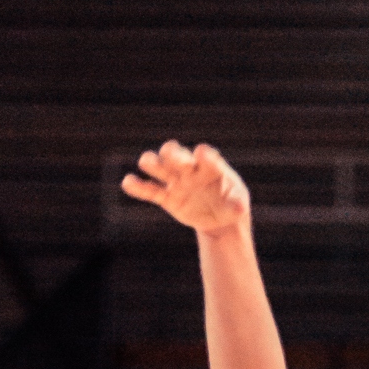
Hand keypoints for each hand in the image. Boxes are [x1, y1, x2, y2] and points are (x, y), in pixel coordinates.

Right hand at [120, 140, 251, 237]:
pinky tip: (128, 182)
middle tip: (169, 152)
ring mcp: (177, 181)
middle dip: (174, 154)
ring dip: (153, 163)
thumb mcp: (238, 204)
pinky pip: (150, 191)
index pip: (207, 157)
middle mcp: (190, 169)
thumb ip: (237, 204)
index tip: (201, 153)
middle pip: (179, 157)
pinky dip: (139, 187)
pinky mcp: (167, 197)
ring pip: (161, 169)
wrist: (218, 216)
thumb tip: (241, 209)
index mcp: (210, 167)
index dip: (204, 155)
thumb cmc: (230, 203)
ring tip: (145, 162)